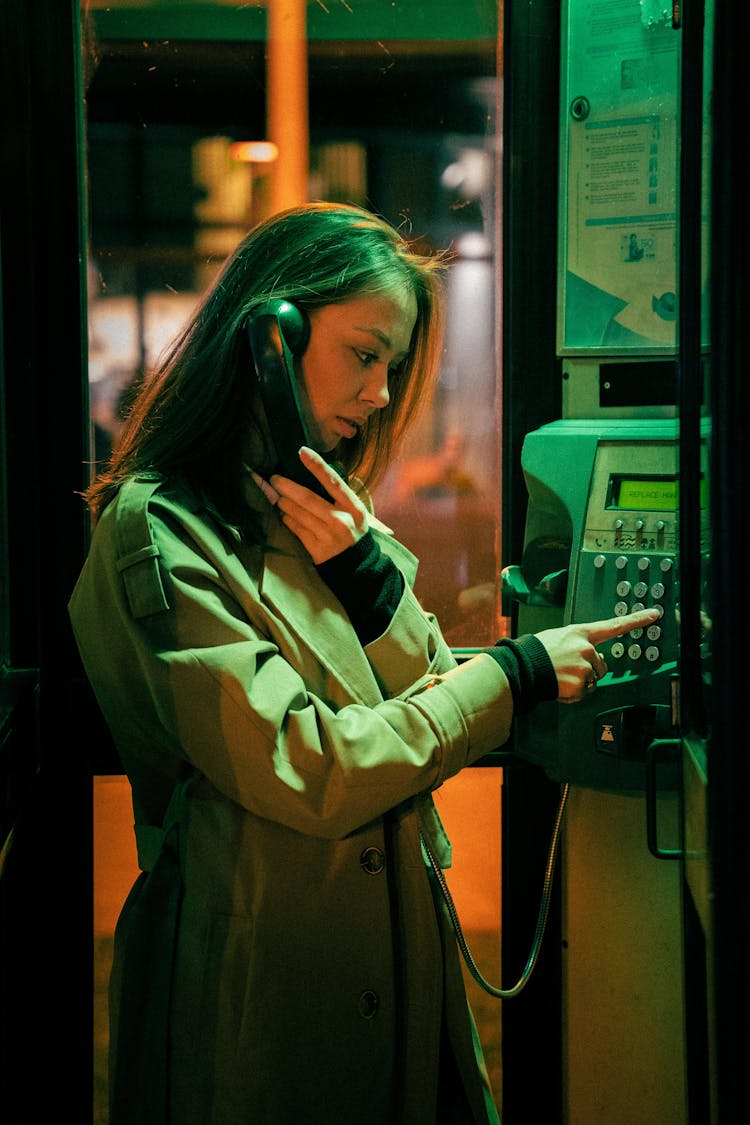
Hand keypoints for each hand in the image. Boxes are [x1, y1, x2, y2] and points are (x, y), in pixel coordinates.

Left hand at [252, 447, 369, 563]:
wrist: (359, 565)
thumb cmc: (354, 531)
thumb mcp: (355, 511)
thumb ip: (338, 495)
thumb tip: (313, 475)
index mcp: (352, 506)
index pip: (332, 481)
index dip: (316, 466)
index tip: (302, 451)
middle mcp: (341, 520)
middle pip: (307, 498)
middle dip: (286, 486)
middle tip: (274, 479)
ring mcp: (328, 535)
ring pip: (297, 513)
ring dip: (283, 503)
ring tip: (276, 496)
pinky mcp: (316, 549)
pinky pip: (295, 528)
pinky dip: (286, 519)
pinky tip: (283, 513)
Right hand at [536, 606, 661, 702]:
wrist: (524, 667)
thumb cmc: (538, 652)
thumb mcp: (560, 638)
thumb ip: (579, 644)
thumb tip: (591, 658)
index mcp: (582, 633)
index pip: (615, 625)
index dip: (637, 620)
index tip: (654, 614)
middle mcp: (587, 648)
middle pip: (601, 665)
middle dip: (588, 669)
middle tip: (567, 667)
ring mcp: (585, 667)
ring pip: (593, 680)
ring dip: (580, 681)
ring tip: (561, 675)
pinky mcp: (581, 685)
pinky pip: (584, 693)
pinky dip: (573, 693)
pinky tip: (560, 685)